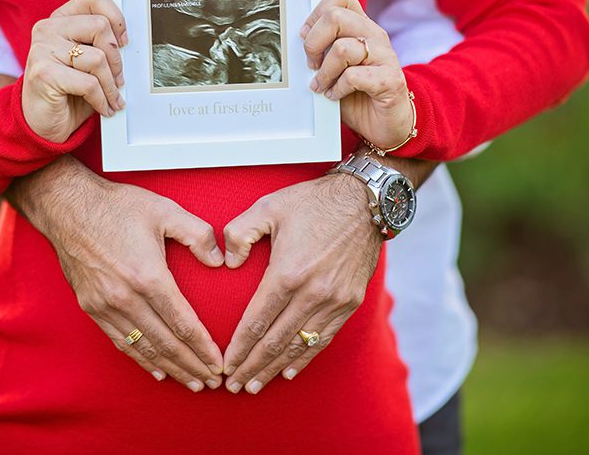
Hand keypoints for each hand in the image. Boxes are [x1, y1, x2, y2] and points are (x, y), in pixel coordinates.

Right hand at [6, 156, 224, 391]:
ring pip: (144, 347)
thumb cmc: (117, 206)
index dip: (203, 347)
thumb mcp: (165, 209)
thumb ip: (197, 233)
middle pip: (165, 343)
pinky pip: (121, 341)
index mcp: (148, 275)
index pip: (182, 323)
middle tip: (213, 382)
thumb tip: (219, 261)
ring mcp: (105, 305)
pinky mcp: (91, 307)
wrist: (67, 207)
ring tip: (192, 382)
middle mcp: (126, 297)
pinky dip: (141, 359)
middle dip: (192, 365)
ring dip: (170, 368)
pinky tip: (157, 369)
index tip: (219, 363)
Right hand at [22, 0, 128, 142]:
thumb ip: (100, 45)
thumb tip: (127, 43)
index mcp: (60, 20)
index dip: (116, 18)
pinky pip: (89, 83)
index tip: (123, 43)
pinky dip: (102, 99)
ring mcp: (43, 50)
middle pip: (100, 27)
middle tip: (119, 79)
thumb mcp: (86, 63)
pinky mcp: (43, 73)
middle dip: (116, 59)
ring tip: (113, 98)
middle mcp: (48, 29)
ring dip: (111, 85)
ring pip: (98, 58)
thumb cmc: (68, 92)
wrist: (41, 123)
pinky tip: (103, 108)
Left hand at [220, 172, 381, 393]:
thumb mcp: (267, 207)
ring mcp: (335, 301)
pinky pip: (323, 338)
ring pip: (299, 346)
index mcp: (288, 272)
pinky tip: (289, 370)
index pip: (256, 322)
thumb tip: (228, 263)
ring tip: (254, 386)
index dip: (238, 348)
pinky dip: (304, 357)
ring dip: (274, 369)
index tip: (224, 366)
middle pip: (275, 342)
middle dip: (251, 367)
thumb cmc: (312, 202)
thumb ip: (239, 233)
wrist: (364, 201)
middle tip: (232, 387)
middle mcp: (313, 293)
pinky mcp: (350, 302)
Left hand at [302, 0, 413, 149]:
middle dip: (313, 43)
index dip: (316, 13)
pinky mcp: (389, 80)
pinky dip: (337, 88)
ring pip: (341, 48)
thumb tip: (295, 41)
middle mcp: (375, 36)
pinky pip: (352, 76)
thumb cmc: (358, 94)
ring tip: (322, 85)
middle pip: (335, 17)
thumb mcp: (336, 66)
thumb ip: (323, 50)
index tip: (306, 36)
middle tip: (311, 64)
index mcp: (362, 26)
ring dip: (324, 72)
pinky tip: (335, 96)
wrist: (388, 125)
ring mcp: (385, 56)